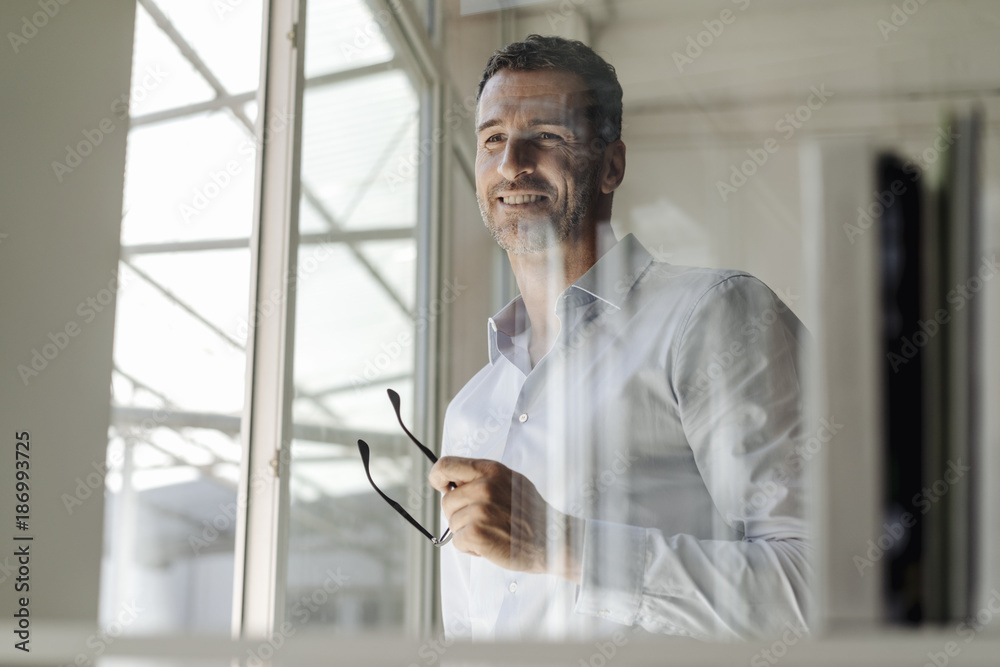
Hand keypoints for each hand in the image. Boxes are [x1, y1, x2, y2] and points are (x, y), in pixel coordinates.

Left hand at [429, 456, 582, 582]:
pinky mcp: (477, 533)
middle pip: (447, 501)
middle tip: (482, 520)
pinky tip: (490, 543)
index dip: (438, 477)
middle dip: (458, 514)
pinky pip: (458, 541)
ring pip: (452, 523)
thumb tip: (453, 480)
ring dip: (466, 532)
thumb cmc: (530, 514)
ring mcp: (480, 510)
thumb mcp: (510, 481)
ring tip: (491, 531)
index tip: (442, 486)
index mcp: (491, 470)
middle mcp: (484, 486)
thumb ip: (483, 477)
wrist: (551, 540)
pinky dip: (470, 548)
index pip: (446, 464)